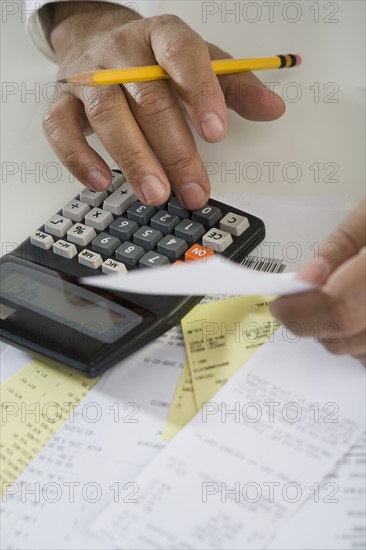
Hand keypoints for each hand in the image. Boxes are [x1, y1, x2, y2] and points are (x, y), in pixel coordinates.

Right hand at [44, 1, 284, 208]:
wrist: (95, 39)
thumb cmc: (154, 59)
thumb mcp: (201, 62)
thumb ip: (235, 85)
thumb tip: (273, 109)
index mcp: (160, 36)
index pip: (181, 55)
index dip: (200, 93)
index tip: (217, 134)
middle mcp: (121, 53)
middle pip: (148, 99)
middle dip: (175, 150)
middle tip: (194, 191)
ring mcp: (87, 78)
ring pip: (107, 116)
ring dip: (133, 160)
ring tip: (156, 195)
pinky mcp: (61, 102)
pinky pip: (59, 129)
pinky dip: (78, 158)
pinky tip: (101, 182)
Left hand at [270, 200, 365, 364]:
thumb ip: (340, 248)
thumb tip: (306, 281)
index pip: (338, 309)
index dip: (301, 312)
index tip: (281, 304)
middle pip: (346, 338)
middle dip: (313, 321)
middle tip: (306, 297)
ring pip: (361, 354)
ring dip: (339, 334)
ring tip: (344, 298)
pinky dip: (362, 341)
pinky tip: (363, 313)